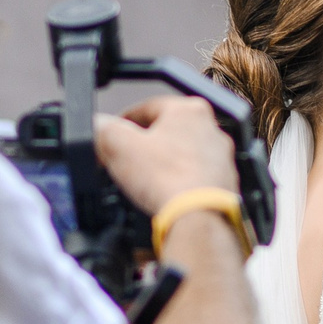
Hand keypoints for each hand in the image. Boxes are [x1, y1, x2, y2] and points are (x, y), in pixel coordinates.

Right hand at [94, 96, 240, 215]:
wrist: (200, 216)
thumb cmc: (167, 178)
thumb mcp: (119, 147)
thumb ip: (104, 129)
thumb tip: (97, 126)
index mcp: (188, 109)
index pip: (147, 107)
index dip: (123, 120)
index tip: (112, 133)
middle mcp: (211, 128)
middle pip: (167, 131)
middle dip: (144, 144)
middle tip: (125, 159)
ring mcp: (221, 157)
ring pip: (183, 154)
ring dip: (163, 164)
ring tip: (144, 180)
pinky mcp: (225, 182)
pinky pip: (195, 177)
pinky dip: (180, 182)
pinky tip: (167, 193)